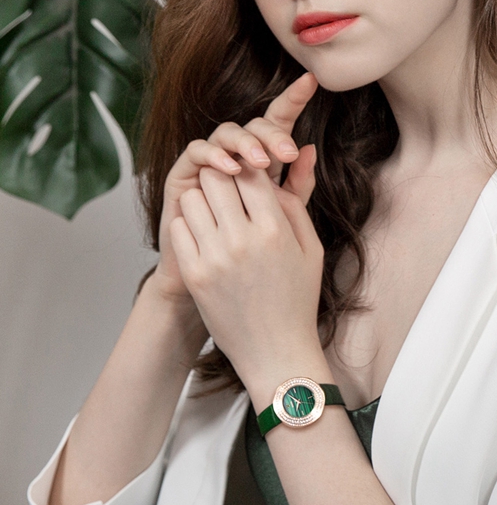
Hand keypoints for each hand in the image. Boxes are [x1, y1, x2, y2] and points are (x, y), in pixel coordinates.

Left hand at [167, 75, 323, 384]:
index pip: (252, 172)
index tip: (249, 173)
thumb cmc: (297, 298)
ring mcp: (214, 257)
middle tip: (230, 187)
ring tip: (217, 211)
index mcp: (275, 230)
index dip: (249, 167)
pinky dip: (190, 222)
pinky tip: (205, 233)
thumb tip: (301, 152)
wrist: (275, 352)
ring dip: (204, 197)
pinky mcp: (194, 274)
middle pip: (218, 177)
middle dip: (224, 176)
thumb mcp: (309, 247)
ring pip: (193, 197)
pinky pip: (179, 226)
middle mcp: (243, 239)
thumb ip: (298, 199)